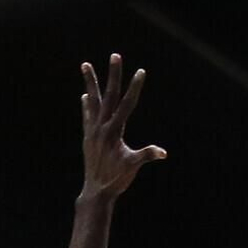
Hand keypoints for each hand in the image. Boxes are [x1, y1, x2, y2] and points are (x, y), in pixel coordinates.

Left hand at [80, 53, 164, 199]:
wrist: (96, 192)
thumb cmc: (116, 180)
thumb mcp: (133, 167)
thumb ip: (146, 156)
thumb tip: (162, 153)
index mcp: (114, 131)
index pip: (127, 104)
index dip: (134, 88)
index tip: (141, 71)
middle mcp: (102, 127)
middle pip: (109, 95)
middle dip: (113, 75)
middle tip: (115, 55)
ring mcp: (93, 131)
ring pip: (93, 101)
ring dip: (90, 83)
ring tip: (85, 64)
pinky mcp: (88, 138)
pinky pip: (88, 117)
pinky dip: (87, 106)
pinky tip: (86, 97)